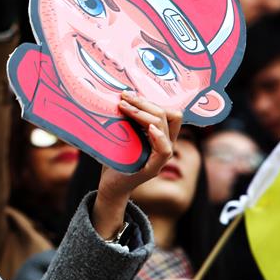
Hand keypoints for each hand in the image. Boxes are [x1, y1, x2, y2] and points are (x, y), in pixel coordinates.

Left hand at [90, 92, 181, 238]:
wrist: (110, 184)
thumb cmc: (115, 157)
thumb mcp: (123, 134)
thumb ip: (129, 119)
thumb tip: (121, 95)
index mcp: (161, 135)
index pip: (169, 112)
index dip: (151, 101)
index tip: (128, 95)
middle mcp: (165, 144)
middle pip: (167, 115)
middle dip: (144, 103)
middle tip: (123, 97)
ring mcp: (161, 156)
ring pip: (163, 126)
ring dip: (143, 112)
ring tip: (123, 107)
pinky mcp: (153, 168)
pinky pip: (164, 150)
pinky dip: (159, 136)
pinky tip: (150, 128)